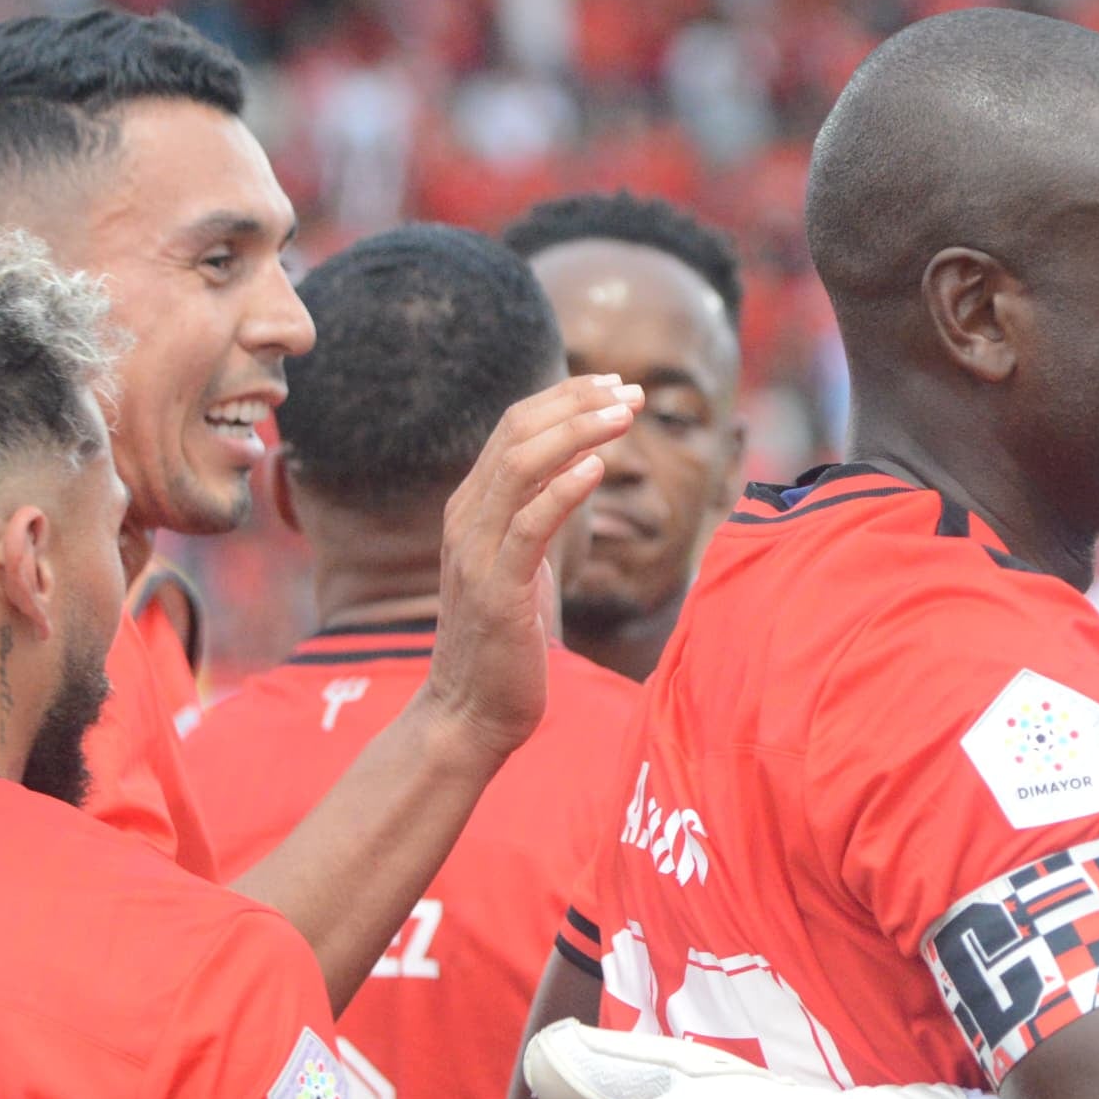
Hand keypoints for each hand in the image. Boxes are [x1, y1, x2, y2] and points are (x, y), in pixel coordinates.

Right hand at [425, 376, 642, 762]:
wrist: (470, 713)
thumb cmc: (505, 641)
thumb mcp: (522, 563)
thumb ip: (537, 515)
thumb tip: (576, 470)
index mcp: (472, 508)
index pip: (514, 427)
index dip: (565, 398)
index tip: (615, 385)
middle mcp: (466, 519)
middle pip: (517, 434)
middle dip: (577, 403)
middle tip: (632, 391)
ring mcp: (476, 553)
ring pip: (520, 467)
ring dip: (577, 433)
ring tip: (625, 415)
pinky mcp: (496, 591)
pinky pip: (528, 527)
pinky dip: (562, 490)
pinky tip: (596, 469)